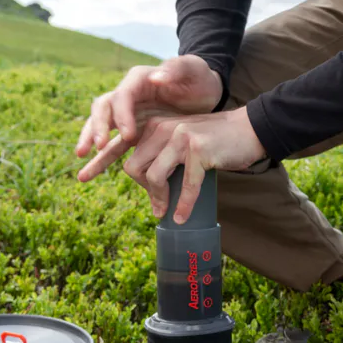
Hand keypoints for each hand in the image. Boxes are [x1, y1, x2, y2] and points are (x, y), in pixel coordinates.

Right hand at [74, 56, 223, 156]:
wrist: (207, 95)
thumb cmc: (200, 79)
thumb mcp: (194, 69)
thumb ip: (177, 68)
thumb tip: (155, 76)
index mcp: (139, 79)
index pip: (122, 96)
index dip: (122, 115)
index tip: (129, 135)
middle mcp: (128, 95)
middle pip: (103, 109)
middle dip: (98, 128)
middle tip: (99, 147)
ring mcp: (128, 114)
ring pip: (101, 127)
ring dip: (90, 144)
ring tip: (83, 166)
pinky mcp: (132, 130)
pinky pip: (113, 144)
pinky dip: (101, 158)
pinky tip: (90, 174)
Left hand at [77, 107, 266, 223]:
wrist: (249, 131)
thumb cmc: (216, 144)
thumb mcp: (182, 145)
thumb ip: (163, 157)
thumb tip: (150, 191)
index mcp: (154, 126)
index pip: (125, 151)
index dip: (108, 167)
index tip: (93, 181)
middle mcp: (163, 128)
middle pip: (134, 168)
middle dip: (144, 191)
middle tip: (158, 205)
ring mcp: (180, 137)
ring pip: (154, 176)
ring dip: (160, 199)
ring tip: (167, 211)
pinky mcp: (198, 150)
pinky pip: (185, 185)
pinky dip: (183, 204)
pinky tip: (181, 217)